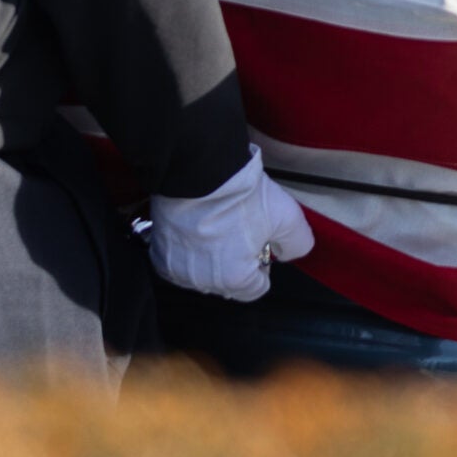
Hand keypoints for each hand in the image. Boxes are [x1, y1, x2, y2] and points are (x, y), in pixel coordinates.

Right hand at [147, 145, 313, 300]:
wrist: (200, 168)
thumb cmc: (238, 192)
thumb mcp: (288, 216)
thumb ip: (297, 244)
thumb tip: (288, 254)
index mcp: (235, 279)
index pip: (256, 288)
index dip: (261, 263)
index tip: (258, 241)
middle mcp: (203, 281)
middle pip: (229, 281)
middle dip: (236, 260)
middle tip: (238, 227)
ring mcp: (178, 268)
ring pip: (202, 272)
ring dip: (209, 256)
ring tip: (215, 223)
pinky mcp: (159, 253)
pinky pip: (179, 261)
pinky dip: (187, 248)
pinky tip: (196, 225)